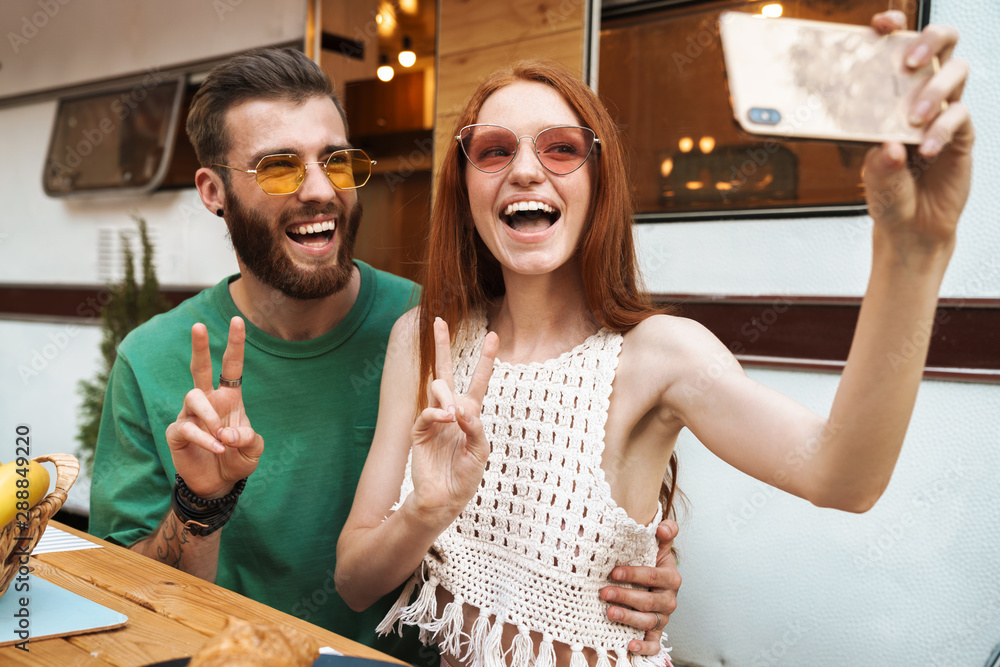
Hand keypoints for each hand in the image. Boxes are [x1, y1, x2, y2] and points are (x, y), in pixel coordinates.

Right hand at [164, 317, 262, 497]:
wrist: (218, 484)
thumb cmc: (237, 459)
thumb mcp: (253, 449)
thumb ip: (248, 438)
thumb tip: (226, 432)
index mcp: (229, 398)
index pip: (232, 366)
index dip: (235, 344)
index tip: (238, 320)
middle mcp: (208, 401)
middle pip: (200, 367)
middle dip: (199, 346)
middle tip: (198, 326)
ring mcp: (190, 415)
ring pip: (193, 397)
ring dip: (209, 416)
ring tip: (221, 436)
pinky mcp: (177, 432)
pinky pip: (188, 427)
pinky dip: (205, 438)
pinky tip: (217, 448)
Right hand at [409, 317, 498, 522]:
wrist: (445, 498)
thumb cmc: (466, 476)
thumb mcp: (481, 450)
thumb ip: (474, 426)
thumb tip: (458, 407)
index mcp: (470, 413)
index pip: (479, 380)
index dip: (486, 359)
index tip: (493, 335)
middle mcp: (451, 410)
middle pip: (446, 370)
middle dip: (442, 345)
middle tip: (438, 320)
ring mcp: (434, 418)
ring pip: (437, 387)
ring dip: (446, 396)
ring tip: (452, 414)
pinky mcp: (420, 430)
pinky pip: (427, 412)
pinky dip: (437, 414)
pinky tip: (445, 419)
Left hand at [600, 519, 680, 654]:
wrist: (652, 581)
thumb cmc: (649, 561)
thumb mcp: (656, 545)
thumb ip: (664, 532)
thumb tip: (662, 526)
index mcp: (670, 577)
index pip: (653, 576)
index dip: (634, 574)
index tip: (613, 572)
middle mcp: (669, 599)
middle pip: (649, 601)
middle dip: (625, 596)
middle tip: (603, 592)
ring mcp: (663, 617)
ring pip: (648, 621)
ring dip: (628, 618)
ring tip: (609, 613)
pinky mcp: (656, 632)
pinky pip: (654, 644)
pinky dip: (644, 647)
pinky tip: (630, 645)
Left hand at [864, 12, 972, 251]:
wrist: (909, 226)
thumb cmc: (886, 191)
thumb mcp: (869, 174)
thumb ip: (875, 160)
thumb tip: (886, 143)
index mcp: (893, 94)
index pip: (898, 49)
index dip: (894, 29)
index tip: (881, 24)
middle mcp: (921, 95)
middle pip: (942, 44)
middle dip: (928, 40)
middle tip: (907, 62)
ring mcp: (944, 111)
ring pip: (955, 73)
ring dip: (933, 89)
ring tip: (913, 118)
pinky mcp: (962, 134)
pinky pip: (959, 116)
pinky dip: (941, 128)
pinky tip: (924, 148)